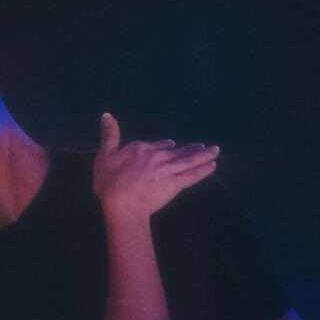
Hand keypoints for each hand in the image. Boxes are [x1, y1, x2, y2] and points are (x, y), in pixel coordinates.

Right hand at [93, 112, 219, 215]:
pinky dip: (204, 170)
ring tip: (215, 151)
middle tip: (205, 147)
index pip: (157, 145)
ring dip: (203, 155)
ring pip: (189, 160)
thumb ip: (110, 135)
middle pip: (177, 151)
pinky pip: (193, 175)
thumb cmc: (110, 182)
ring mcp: (168, 169)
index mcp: (141, 148)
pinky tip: (213, 165)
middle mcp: (158, 156)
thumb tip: (107, 114)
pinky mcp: (175, 184)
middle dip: (191, 149)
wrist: (123, 204)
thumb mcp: (104, 156)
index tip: (172, 146)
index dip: (165, 146)